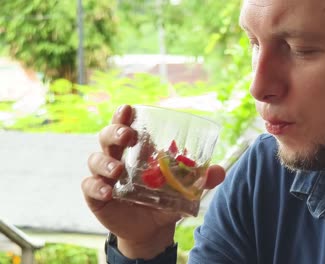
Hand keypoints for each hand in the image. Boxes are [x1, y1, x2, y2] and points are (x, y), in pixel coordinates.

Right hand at [81, 105, 224, 258]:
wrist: (153, 228)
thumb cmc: (165, 200)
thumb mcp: (183, 190)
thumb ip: (201, 180)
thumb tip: (220, 171)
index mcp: (136, 151)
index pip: (125, 126)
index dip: (123, 116)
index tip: (128, 108)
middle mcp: (117, 159)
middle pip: (107, 138)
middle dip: (114, 132)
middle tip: (127, 136)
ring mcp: (105, 177)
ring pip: (95, 160)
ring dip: (105, 162)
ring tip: (118, 171)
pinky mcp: (97, 197)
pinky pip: (90, 187)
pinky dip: (96, 188)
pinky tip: (108, 192)